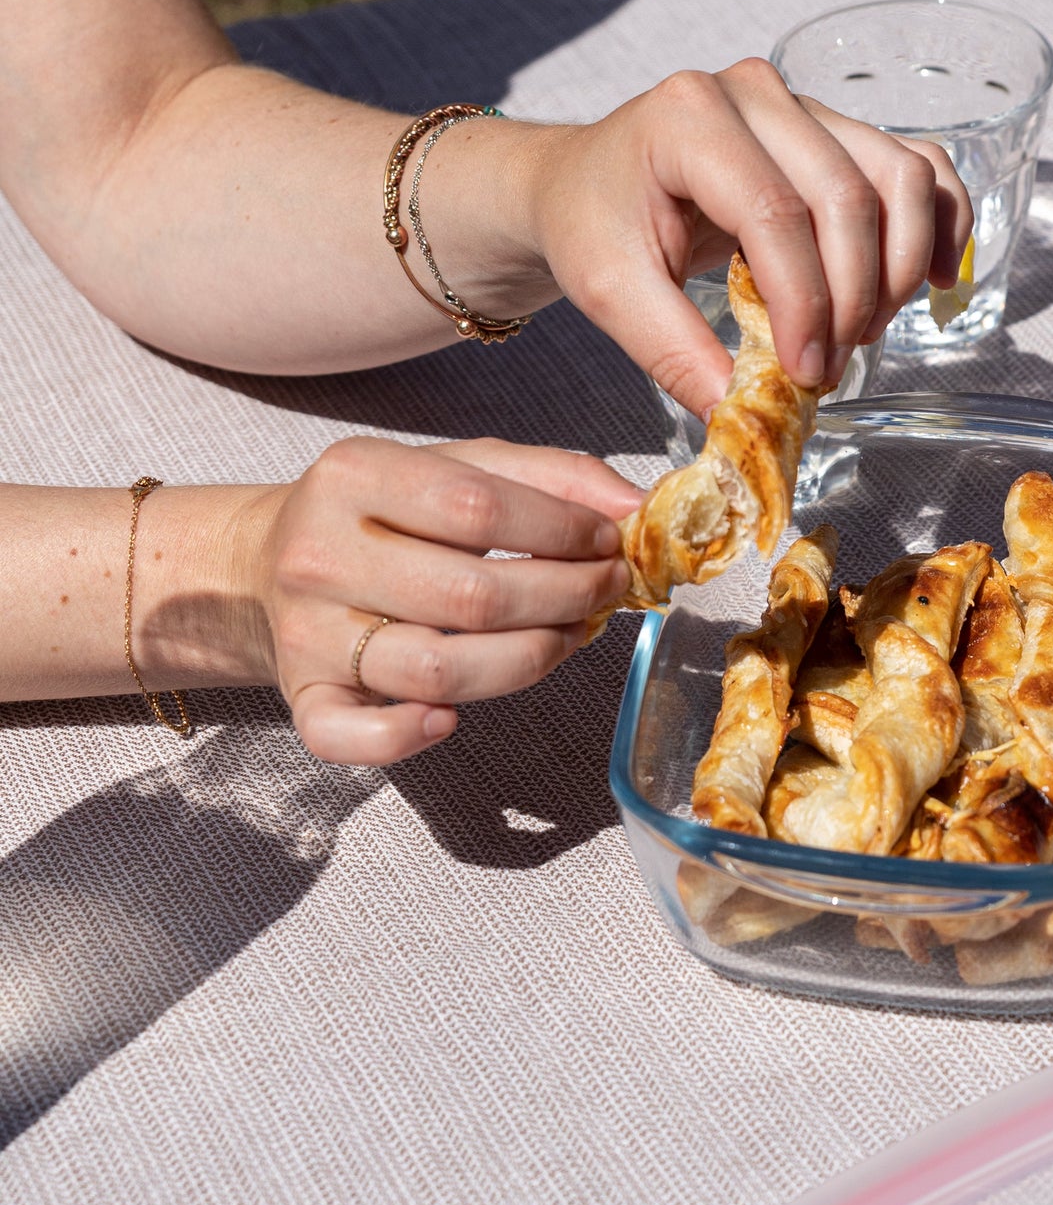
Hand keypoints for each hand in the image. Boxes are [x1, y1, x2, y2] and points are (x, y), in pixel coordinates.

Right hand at [236, 437, 638, 765]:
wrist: (263, 565)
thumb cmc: (385, 517)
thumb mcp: (456, 467)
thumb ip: (549, 476)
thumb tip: (636, 507)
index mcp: (354, 476)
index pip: (478, 506)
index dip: (562, 530)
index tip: (608, 541)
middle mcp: (321, 555)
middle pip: (470, 595)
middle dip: (565, 597)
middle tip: (607, 590)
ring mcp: (306, 633)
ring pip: (437, 670)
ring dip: (527, 662)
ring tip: (568, 637)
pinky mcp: (303, 697)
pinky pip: (352, 736)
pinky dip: (406, 737)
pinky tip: (451, 718)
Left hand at [507, 60, 973, 412]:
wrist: (589, 180)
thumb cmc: (595, 222)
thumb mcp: (610, 293)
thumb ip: (674, 351)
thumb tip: (745, 414)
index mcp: (690, 117)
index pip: (775, 214)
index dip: (804, 303)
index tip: (806, 372)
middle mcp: (756, 93)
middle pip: (848, 197)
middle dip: (853, 297)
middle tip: (830, 366)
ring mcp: (806, 105)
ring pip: (899, 177)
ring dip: (900, 267)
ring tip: (865, 331)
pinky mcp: (839, 129)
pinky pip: (919, 167)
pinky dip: (939, 225)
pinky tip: (933, 283)